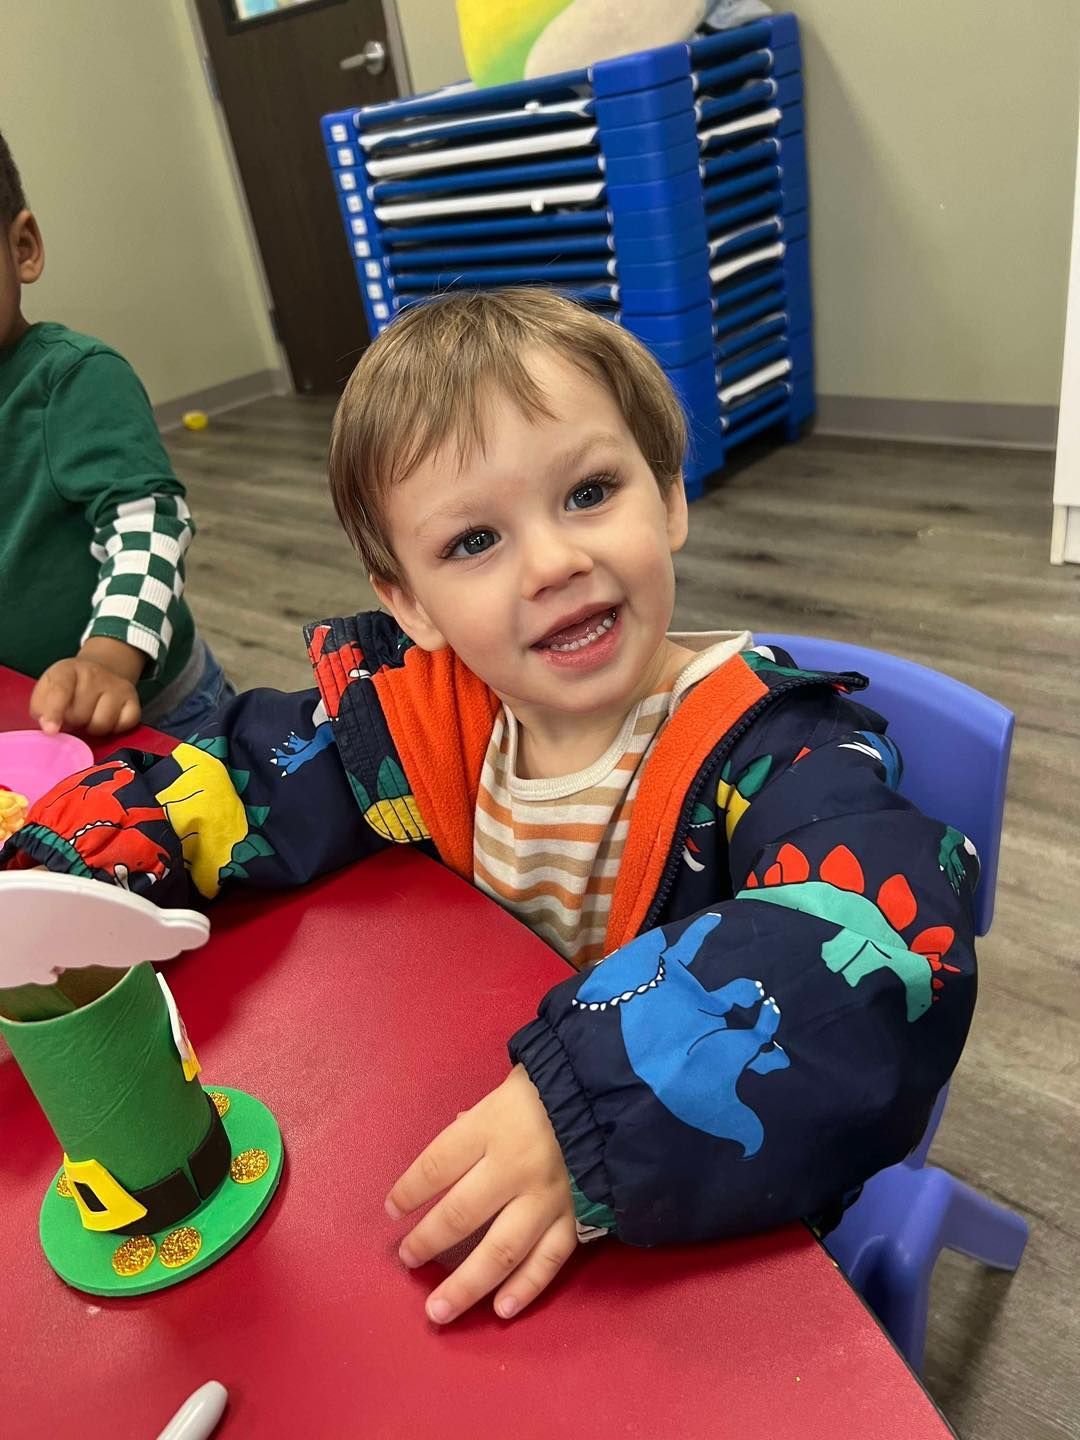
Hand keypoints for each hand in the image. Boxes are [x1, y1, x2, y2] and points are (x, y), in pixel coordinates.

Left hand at [30, 638, 143, 735]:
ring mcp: (118, 687)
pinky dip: (114, 729)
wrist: (102, 670)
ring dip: (92, 728)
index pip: (61, 690)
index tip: (51, 731)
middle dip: (74, 722)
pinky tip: (107, 719)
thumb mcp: (48, 687)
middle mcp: (96, 674)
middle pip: (80, 714)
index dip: (54, 712)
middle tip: (73, 715)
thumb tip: (47, 726)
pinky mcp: (134, 700)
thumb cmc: (70, 685)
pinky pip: (123, 725)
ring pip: (102, 724)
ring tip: (89, 718)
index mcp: (69, 669)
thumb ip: (41, 706)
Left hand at [386, 1064, 576, 1324]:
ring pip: (499, 1252)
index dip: (409, 1191)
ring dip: (465, 1285)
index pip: (435, 1166)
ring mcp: (546, 1199)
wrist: (622, 1092)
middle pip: (459, 1214)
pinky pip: (548, 1261)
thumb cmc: (557, 1084)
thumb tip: (451, 1153)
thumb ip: (479, 1121)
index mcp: (492, 1126)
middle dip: (427, 1241)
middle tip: (408, 1259)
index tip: (393, 1209)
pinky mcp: (576, 1218)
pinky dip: (525, 1288)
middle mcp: (514, 1167)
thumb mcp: (511, 1086)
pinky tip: (501, 1309)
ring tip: (438, 1309)